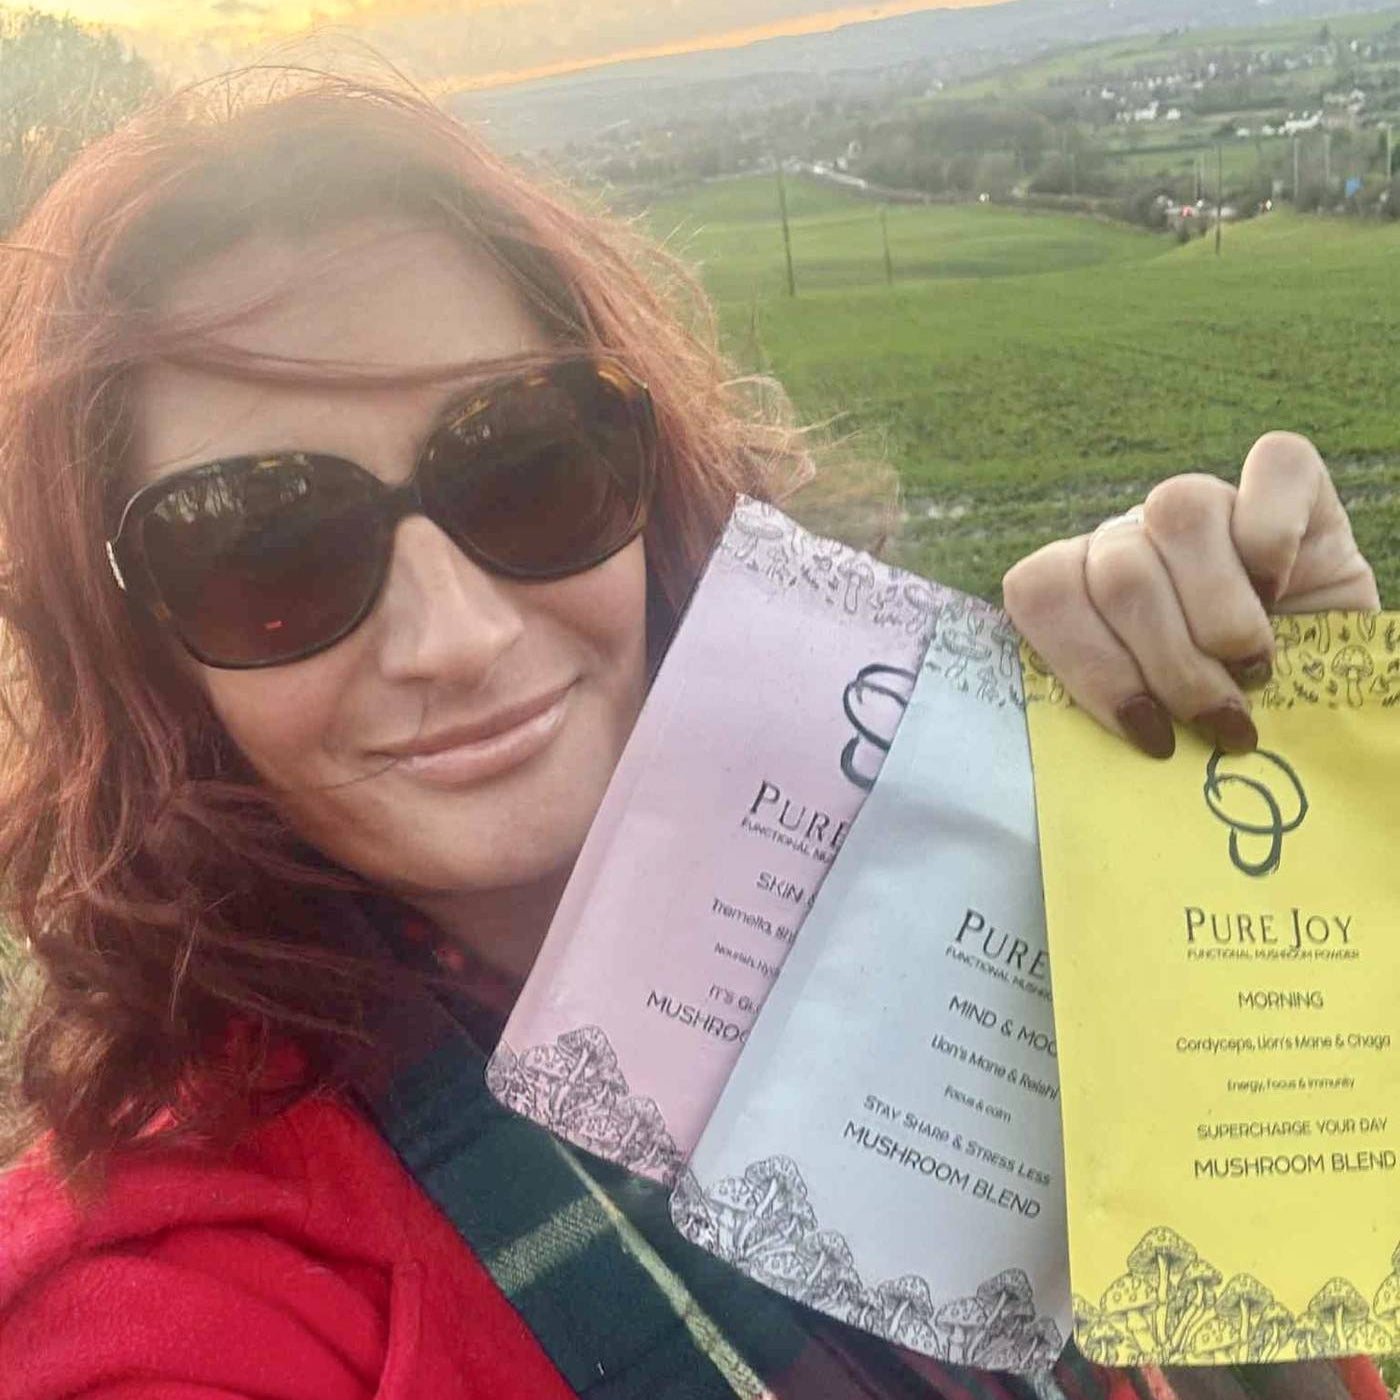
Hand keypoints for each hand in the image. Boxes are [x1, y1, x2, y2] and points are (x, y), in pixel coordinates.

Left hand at [1002, 432, 1379, 759]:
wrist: (1327, 692)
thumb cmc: (1231, 722)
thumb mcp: (1161, 730)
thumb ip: (1110, 724)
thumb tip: (1080, 777)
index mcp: (1078, 589)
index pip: (1040, 592)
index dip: (1091, 667)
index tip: (1149, 732)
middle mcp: (1131, 537)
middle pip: (1117, 570)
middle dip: (1172, 663)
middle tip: (1218, 718)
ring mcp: (1204, 503)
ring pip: (1177, 511)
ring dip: (1220, 613)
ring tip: (1254, 672)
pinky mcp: (1288, 482)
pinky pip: (1273, 465)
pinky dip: (1275, 533)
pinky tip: (1284, 589)